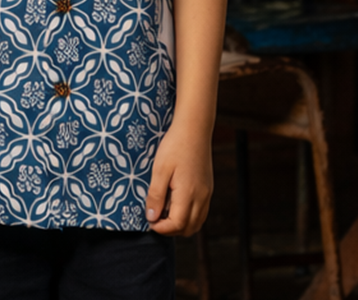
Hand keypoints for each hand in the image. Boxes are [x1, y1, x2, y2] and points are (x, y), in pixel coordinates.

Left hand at [145, 119, 213, 235]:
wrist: (194, 128)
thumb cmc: (175, 146)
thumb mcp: (160, 169)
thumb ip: (155, 195)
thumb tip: (152, 217)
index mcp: (188, 194)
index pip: (177, 225)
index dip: (161, 228)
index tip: (149, 221)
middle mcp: (201, 197)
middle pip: (189, 229)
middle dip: (171, 230)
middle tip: (156, 218)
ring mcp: (207, 193)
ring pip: (197, 222)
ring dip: (181, 224)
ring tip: (165, 211)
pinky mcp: (208, 188)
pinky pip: (201, 211)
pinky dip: (189, 216)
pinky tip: (176, 203)